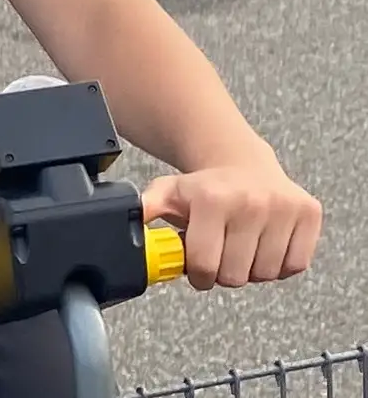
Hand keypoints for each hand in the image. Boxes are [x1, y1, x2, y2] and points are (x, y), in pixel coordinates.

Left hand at [142, 160, 321, 291]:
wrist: (241, 160)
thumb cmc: (204, 186)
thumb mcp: (169, 192)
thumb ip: (146, 208)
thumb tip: (128, 220)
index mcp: (212, 198)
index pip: (206, 266)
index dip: (199, 274)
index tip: (198, 265)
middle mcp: (250, 200)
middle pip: (236, 276)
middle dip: (224, 271)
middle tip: (220, 251)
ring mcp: (282, 206)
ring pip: (267, 274)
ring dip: (252, 268)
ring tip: (240, 244)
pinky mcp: (308, 212)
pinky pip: (295, 265)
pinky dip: (280, 263)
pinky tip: (265, 242)